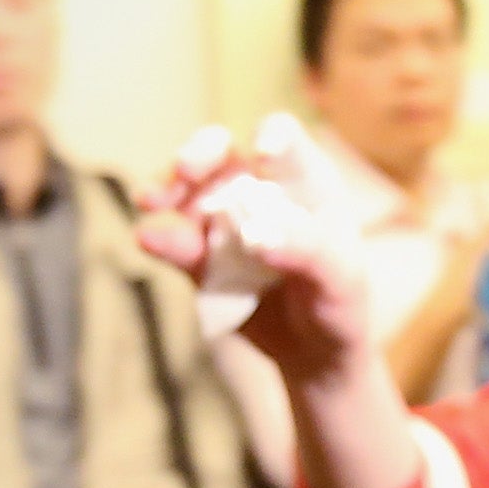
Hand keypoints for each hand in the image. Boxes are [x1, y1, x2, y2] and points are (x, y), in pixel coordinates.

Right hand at [136, 114, 372, 388]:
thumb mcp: (340, 278)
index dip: (271, 136)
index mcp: (303, 180)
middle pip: (220, 150)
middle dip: (199, 153)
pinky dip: (161, 238)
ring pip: (186, 190)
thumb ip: (306, 250)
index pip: (284, 140)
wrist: (314, 350)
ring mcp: (222, 219)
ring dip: (165, 188)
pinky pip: (174, 241)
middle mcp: (256, 188)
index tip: (263, 154)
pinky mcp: (197, 256)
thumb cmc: (340, 300)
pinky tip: (148, 239)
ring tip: (149, 201)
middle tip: (185, 168)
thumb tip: (259, 236)